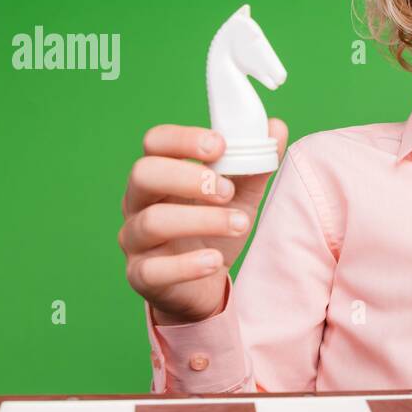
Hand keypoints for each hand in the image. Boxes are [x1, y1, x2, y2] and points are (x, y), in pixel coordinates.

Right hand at [119, 119, 288, 324]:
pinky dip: (189, 265)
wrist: (206, 285)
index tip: (220, 145)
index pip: (155, 142)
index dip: (184, 139)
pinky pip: (154, 270)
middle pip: (143, 174)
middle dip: (187, 177)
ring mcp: (135, 240)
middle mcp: (138, 202)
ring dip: (202, 220)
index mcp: (160, 173)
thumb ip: (255, 163)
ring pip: (152, 222)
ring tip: (240, 224)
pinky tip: (216, 260)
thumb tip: (276, 126)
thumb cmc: (215, 231)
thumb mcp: (240, 195)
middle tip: (227, 190)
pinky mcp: (142, 276)